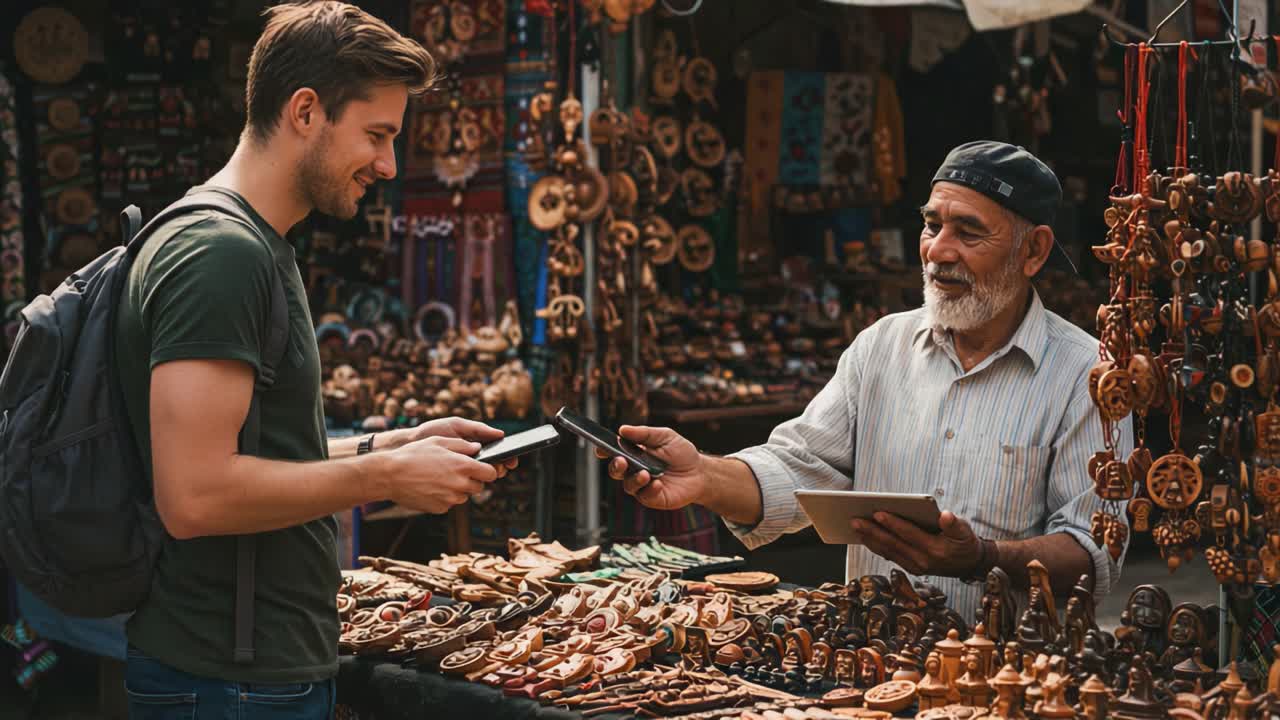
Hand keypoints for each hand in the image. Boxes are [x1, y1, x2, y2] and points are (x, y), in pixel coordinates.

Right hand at [386, 436, 500, 513]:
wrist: (390, 475)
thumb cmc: (413, 455)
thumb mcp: (438, 441)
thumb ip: (461, 445)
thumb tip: (477, 448)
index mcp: (463, 466)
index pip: (491, 473)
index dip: (488, 470)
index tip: (482, 469)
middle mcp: (460, 484)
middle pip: (479, 487)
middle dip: (472, 480)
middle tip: (456, 472)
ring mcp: (450, 499)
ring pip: (464, 496)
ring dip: (458, 489)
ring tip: (440, 478)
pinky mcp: (440, 508)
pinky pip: (449, 504)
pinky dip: (444, 497)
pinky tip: (430, 487)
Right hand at [594, 425, 705, 510]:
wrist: (700, 472)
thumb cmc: (681, 452)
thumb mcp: (665, 436)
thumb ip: (644, 433)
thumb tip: (622, 429)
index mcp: (634, 453)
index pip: (614, 452)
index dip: (604, 450)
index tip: (600, 449)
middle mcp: (634, 470)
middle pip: (616, 470)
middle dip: (615, 466)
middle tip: (621, 461)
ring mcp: (642, 485)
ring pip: (628, 485)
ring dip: (634, 479)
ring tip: (645, 473)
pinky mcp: (653, 498)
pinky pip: (645, 496)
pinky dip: (650, 490)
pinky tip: (658, 484)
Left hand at [849, 510, 980, 577]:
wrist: (970, 564)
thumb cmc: (965, 542)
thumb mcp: (965, 531)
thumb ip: (955, 524)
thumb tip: (945, 515)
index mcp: (935, 550)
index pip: (909, 534)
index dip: (893, 523)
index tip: (877, 513)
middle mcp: (923, 561)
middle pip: (893, 544)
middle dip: (872, 531)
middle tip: (855, 520)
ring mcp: (915, 567)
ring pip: (888, 552)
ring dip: (870, 539)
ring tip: (855, 527)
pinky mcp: (911, 568)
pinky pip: (890, 556)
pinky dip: (876, 546)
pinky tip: (865, 536)